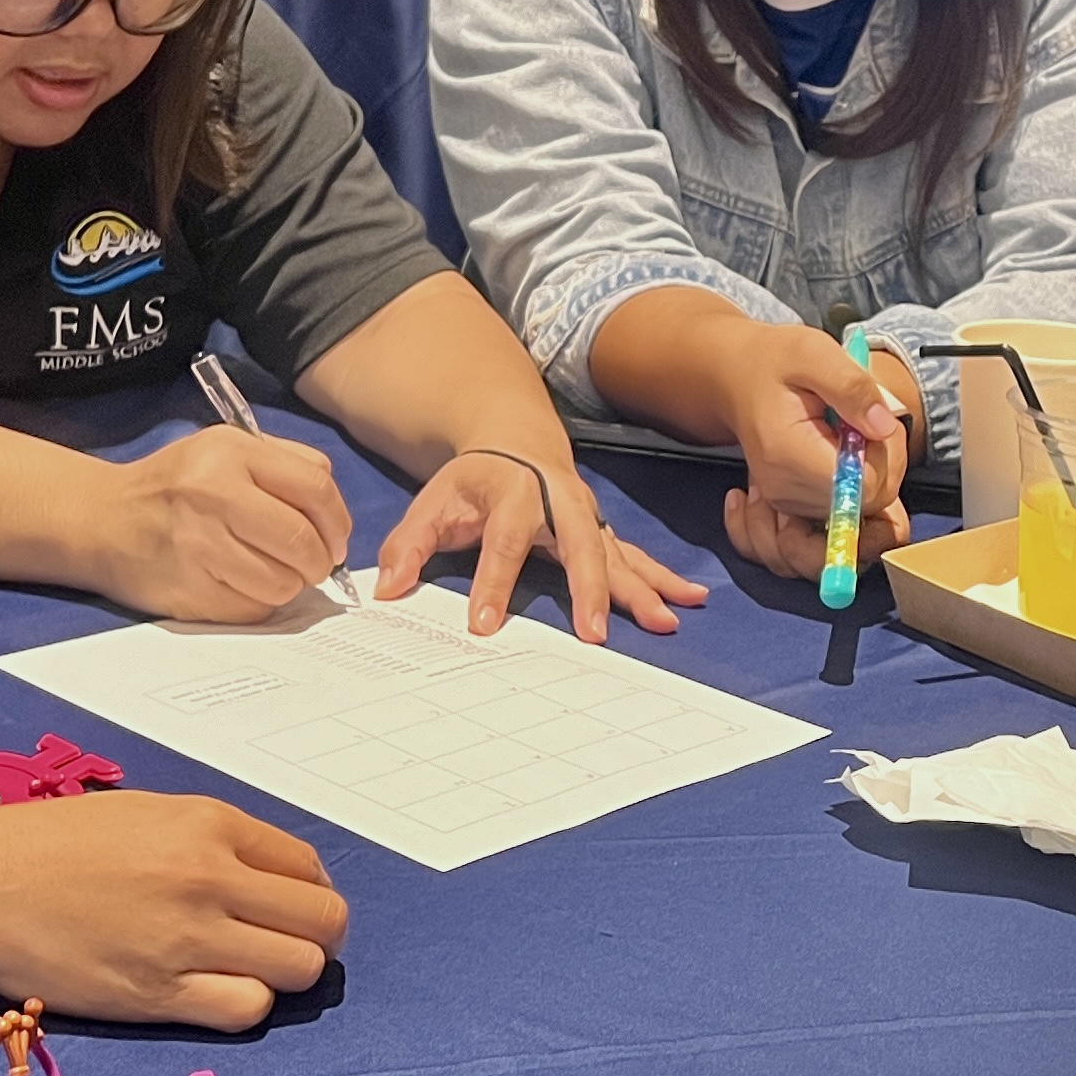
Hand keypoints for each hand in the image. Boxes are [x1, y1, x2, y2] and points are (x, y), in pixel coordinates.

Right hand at [0, 793, 347, 1030]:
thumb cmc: (44, 845)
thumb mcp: (141, 815)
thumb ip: (210, 842)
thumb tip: (267, 880)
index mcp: (208, 823)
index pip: (308, 867)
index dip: (307, 894)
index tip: (286, 910)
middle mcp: (208, 876)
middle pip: (322, 922)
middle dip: (313, 939)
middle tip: (278, 947)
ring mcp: (186, 939)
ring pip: (297, 970)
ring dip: (281, 975)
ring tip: (243, 971)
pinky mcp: (158, 995)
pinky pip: (246, 1009)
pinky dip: (243, 1005)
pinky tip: (211, 994)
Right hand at [96, 428, 353, 617]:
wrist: (101, 520)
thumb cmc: (175, 485)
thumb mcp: (225, 449)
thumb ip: (284, 465)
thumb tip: (334, 515)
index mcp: (230, 452)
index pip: (316, 488)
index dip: (337, 522)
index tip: (335, 539)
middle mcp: (213, 494)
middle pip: (303, 542)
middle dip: (319, 561)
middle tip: (312, 565)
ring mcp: (199, 545)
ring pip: (282, 582)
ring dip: (289, 585)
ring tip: (271, 572)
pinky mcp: (188, 590)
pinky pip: (253, 608)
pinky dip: (258, 602)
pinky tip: (240, 584)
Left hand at [372, 448, 709, 639]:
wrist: (515, 442)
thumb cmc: (473, 481)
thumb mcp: (432, 503)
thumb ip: (407, 546)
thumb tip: (387, 590)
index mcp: (513, 492)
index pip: (503, 542)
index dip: (492, 584)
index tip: (484, 625)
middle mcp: (559, 503)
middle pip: (579, 546)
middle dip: (590, 589)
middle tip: (594, 633)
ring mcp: (587, 518)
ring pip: (617, 554)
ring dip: (642, 590)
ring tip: (664, 621)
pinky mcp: (603, 533)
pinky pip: (635, 558)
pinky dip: (662, 580)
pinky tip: (688, 601)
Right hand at [715, 325, 911, 584]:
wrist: (735, 376)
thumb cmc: (775, 361)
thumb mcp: (814, 352)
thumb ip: (852, 386)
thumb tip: (885, 426)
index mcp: (789, 456)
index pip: (866, 491)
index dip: (887, 457)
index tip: (875, 422)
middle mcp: (783, 493)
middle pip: (864, 510)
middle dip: (880, 469)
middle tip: (862, 425)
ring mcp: (784, 506)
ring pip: (854, 523)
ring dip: (867, 487)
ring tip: (851, 444)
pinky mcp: (789, 510)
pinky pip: (829, 536)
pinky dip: (851, 510)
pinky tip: (847, 472)